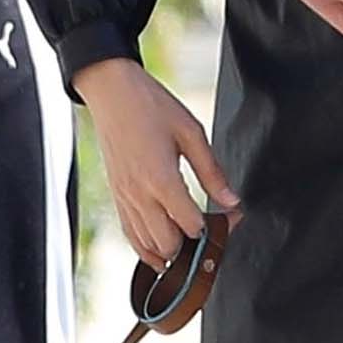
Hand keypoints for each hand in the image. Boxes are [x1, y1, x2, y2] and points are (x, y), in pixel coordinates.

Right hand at [74, 57, 239, 266]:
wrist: (111, 92)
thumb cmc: (150, 106)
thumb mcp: (191, 132)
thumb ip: (212, 172)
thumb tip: (231, 200)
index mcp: (161, 179)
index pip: (191, 225)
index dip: (215, 228)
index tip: (230, 217)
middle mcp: (139, 195)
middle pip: (169, 244)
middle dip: (194, 244)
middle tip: (213, 230)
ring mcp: (124, 198)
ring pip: (148, 247)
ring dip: (172, 249)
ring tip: (192, 240)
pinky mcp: (116, 197)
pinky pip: (130, 235)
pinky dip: (147, 248)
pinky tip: (162, 249)